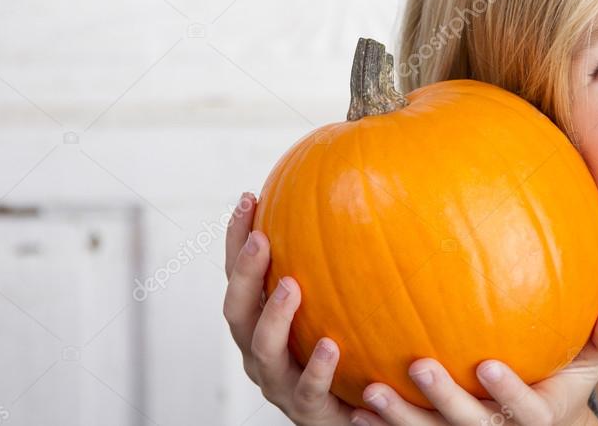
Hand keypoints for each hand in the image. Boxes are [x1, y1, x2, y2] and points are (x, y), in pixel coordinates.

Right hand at [223, 191, 354, 425]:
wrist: (355, 414)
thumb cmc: (344, 352)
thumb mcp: (335, 304)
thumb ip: (334, 262)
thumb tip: (361, 193)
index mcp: (258, 322)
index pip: (238, 275)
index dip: (236, 238)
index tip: (249, 197)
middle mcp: (259, 351)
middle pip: (237, 311)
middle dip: (244, 273)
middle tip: (260, 239)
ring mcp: (279, 384)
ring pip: (263, 351)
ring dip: (274, 316)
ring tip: (290, 286)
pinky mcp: (308, 411)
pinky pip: (308, 391)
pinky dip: (316, 369)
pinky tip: (332, 347)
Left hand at [351, 310, 597, 425]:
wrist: (533, 421)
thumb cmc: (559, 382)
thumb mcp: (587, 367)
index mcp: (535, 416)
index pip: (524, 412)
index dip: (507, 393)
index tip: (487, 365)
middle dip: (444, 399)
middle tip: (419, 364)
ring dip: (399, 417)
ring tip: (370, 391)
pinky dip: (381, 425)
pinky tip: (353, 404)